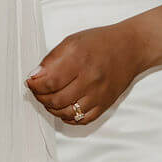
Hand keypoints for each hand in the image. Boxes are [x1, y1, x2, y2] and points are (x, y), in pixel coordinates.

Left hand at [25, 24, 147, 126]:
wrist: (131, 48)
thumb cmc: (101, 42)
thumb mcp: (72, 41)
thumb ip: (51, 59)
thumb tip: (34, 76)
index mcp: (79, 60)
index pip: (49, 82)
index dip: (35, 86)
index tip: (30, 83)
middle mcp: (90, 79)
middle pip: (56, 100)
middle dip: (41, 97)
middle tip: (38, 91)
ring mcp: (99, 94)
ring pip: (67, 113)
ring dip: (52, 109)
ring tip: (49, 99)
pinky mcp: (105, 104)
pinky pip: (83, 120)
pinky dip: (69, 118)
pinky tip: (64, 108)